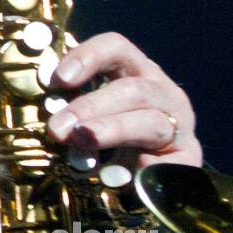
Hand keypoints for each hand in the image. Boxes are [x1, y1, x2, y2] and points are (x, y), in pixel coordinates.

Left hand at [43, 32, 202, 168]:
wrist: (156, 184)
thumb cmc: (115, 145)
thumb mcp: (92, 121)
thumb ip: (71, 114)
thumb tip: (42, 118)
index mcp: (136, 74)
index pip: (117, 48)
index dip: (88, 56)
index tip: (58, 79)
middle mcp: (162, 93)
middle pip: (131, 88)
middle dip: (89, 106)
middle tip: (57, 127)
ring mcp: (179, 125)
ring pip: (148, 121)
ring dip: (111, 129)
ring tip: (83, 140)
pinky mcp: (189, 159)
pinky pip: (168, 162)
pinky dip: (146, 168)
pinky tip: (126, 177)